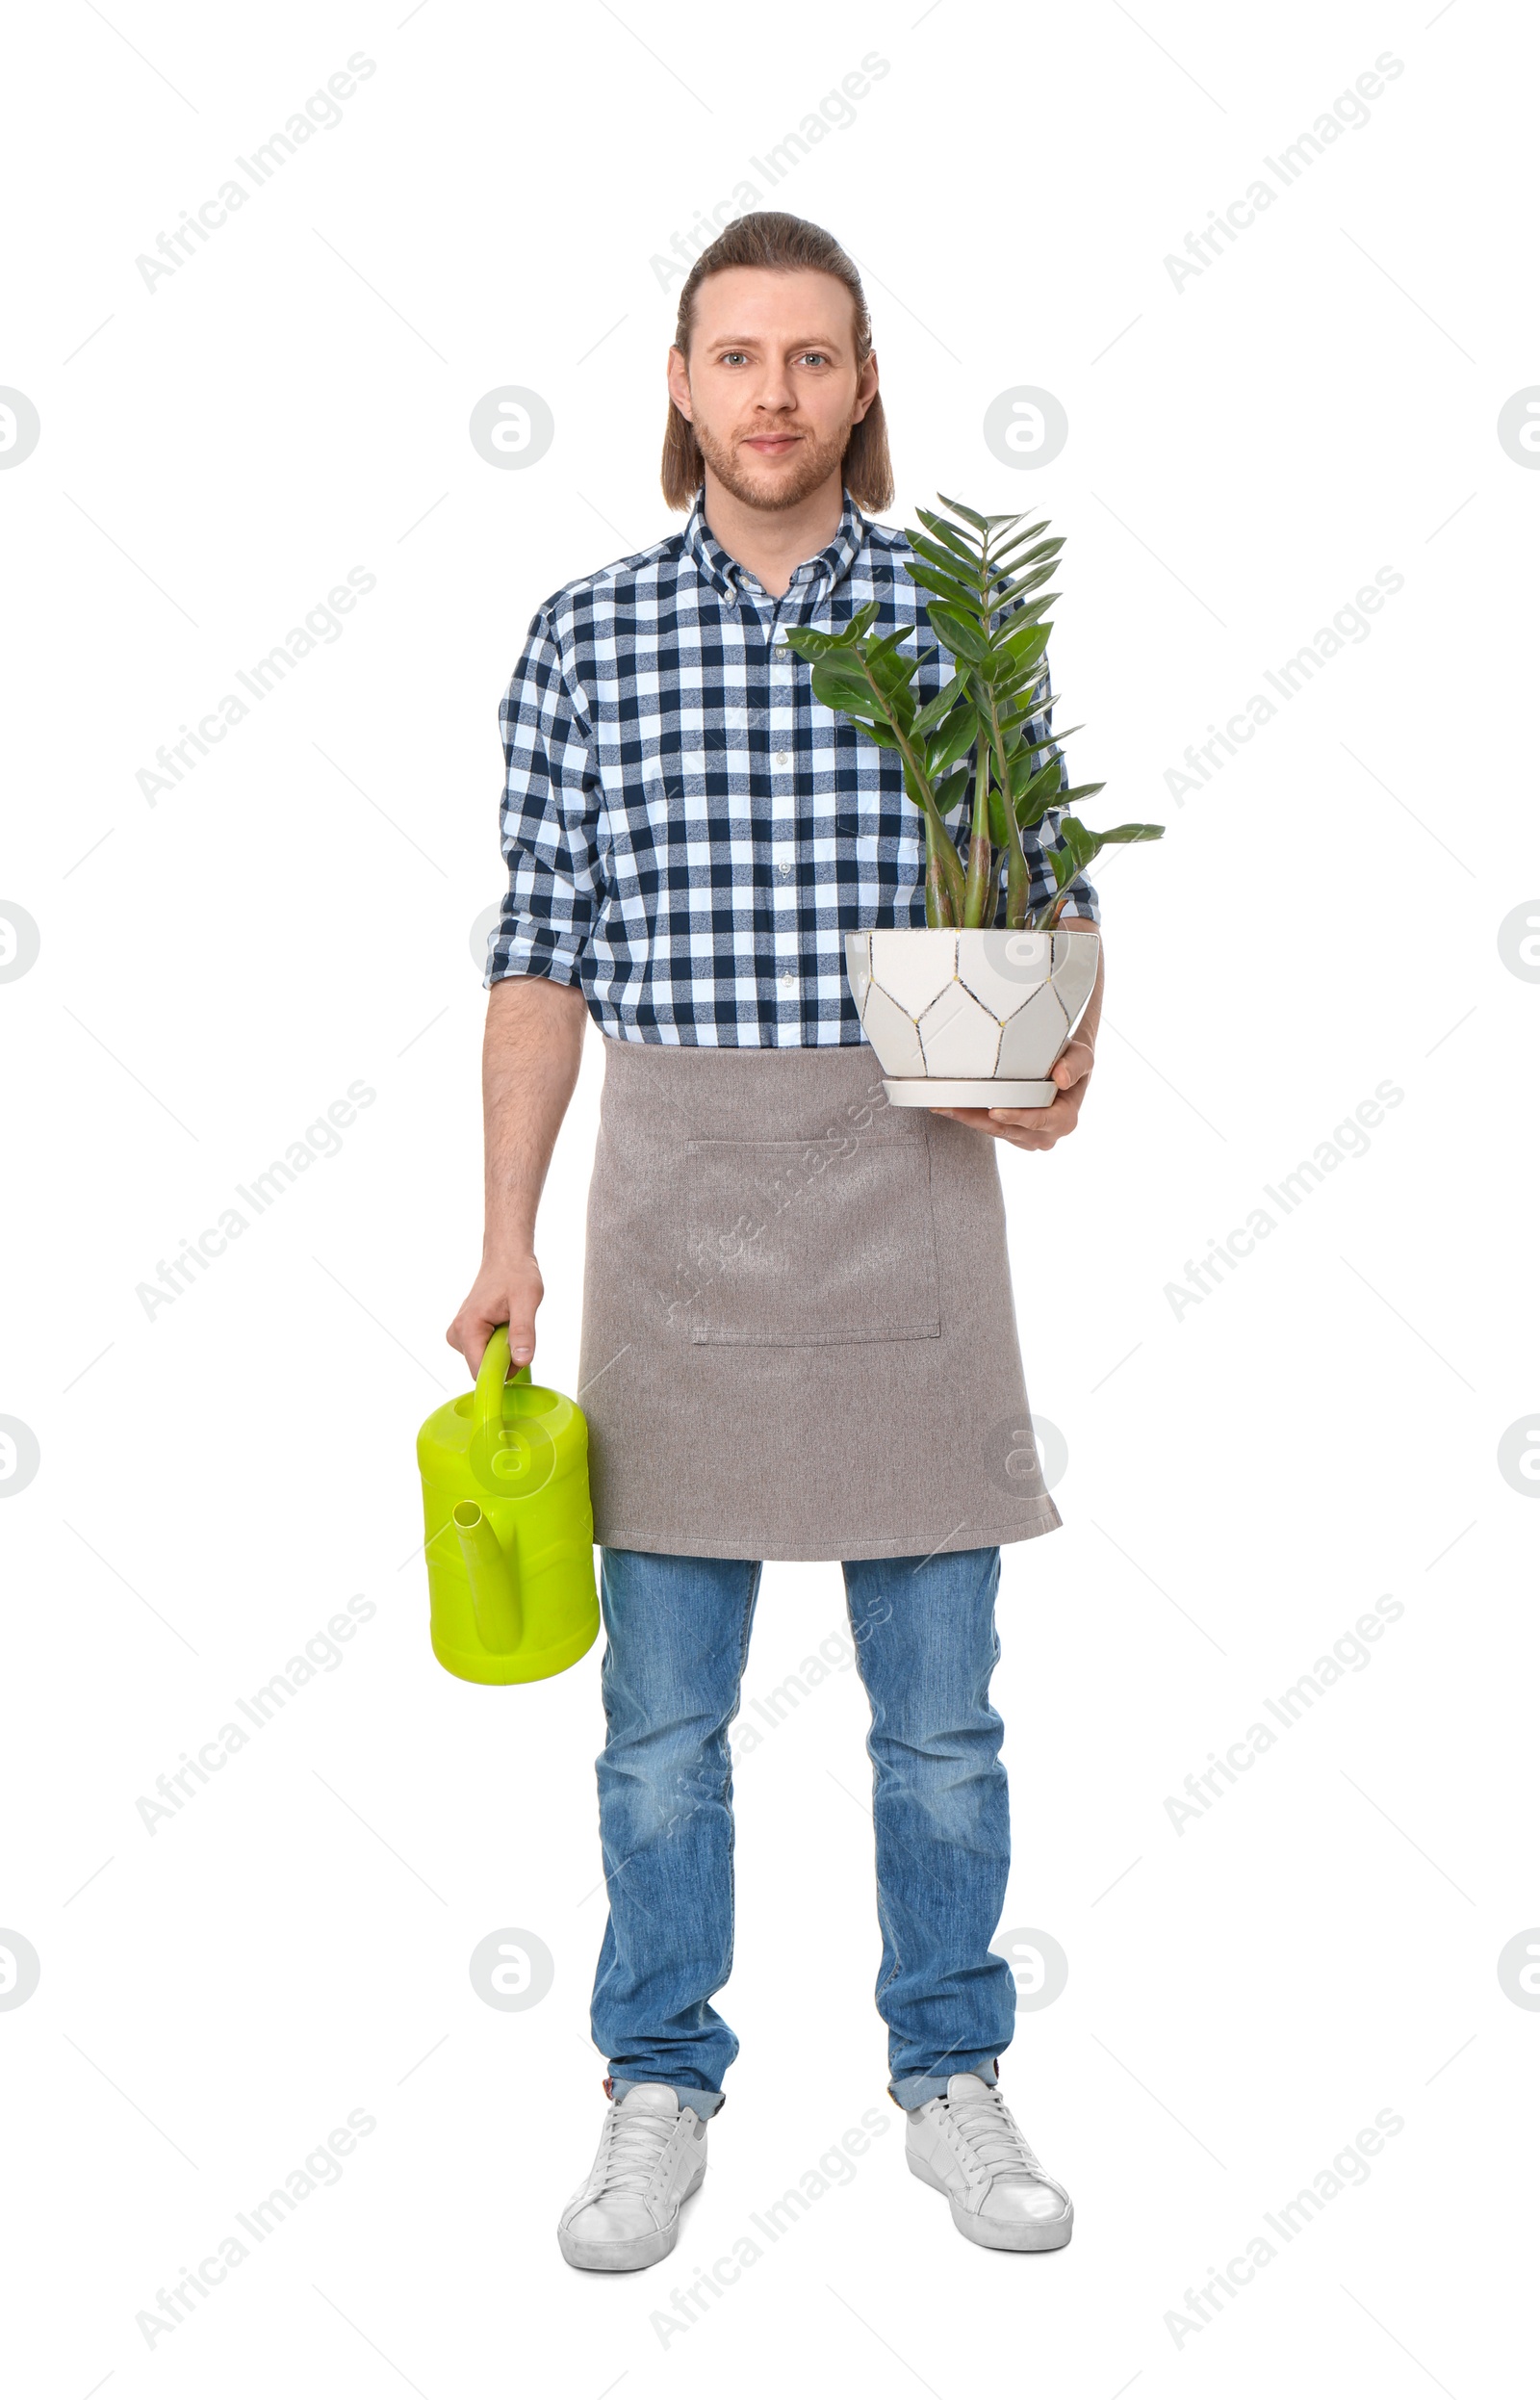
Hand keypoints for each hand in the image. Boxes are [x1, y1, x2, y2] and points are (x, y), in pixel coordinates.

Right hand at [446, 1253, 543, 1375]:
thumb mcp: (527, 1301)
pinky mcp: (465, 1333)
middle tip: (516, 1329)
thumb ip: (523, 1332)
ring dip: (503, 1349)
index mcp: (468, 1327)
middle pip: (483, 1368)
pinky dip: (498, 1344)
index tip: (517, 1359)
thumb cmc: (515, 1273)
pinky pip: (484, 1352)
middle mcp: (457, 1333)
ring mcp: (459, 1334)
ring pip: (485, 1361)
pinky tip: (503, 1323)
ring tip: (509, 1321)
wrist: (506, 1257)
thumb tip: (521, 1360)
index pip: (479, 1372)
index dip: (501, 1373)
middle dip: (505, 1358)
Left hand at [931, 1036, 1094, 1152]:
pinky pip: (991, 1129)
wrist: (1067, 1067)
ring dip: (969, 1120)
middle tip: (950, 1108)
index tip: (995, 1111)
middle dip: (977, 1120)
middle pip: (1007, 1129)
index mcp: (1065, 1120)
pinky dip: (973, 1118)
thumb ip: (1075, 1065)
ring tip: (943, 1106)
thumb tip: (1062, 1078)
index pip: (1037, 1121)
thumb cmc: (1073, 1060)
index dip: (1016, 1117)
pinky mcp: (1014, 1135)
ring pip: (995, 1131)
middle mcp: (1047, 1135)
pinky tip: (952, 1108)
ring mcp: (1030, 1138)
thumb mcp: (1082, 1057)